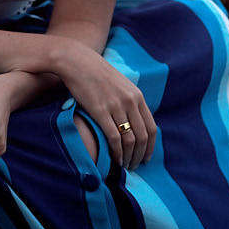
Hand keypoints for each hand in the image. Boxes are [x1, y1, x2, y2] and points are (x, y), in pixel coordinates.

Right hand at [60, 43, 154, 169]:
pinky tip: (114, 158)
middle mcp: (130, 102)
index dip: (150, 147)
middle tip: (134, 166)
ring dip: (128, 156)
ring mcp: (116, 106)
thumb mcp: (119, 84)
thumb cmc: (95, 73)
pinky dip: (117, 152)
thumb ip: (129, 101)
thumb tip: (133, 122)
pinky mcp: (100, 111)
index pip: (152, 128)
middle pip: (142, 137)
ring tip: (124, 165)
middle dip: (140, 155)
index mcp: (137, 96)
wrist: (76, 61)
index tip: (146, 158)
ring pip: (130, 140)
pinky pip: (114, 137)